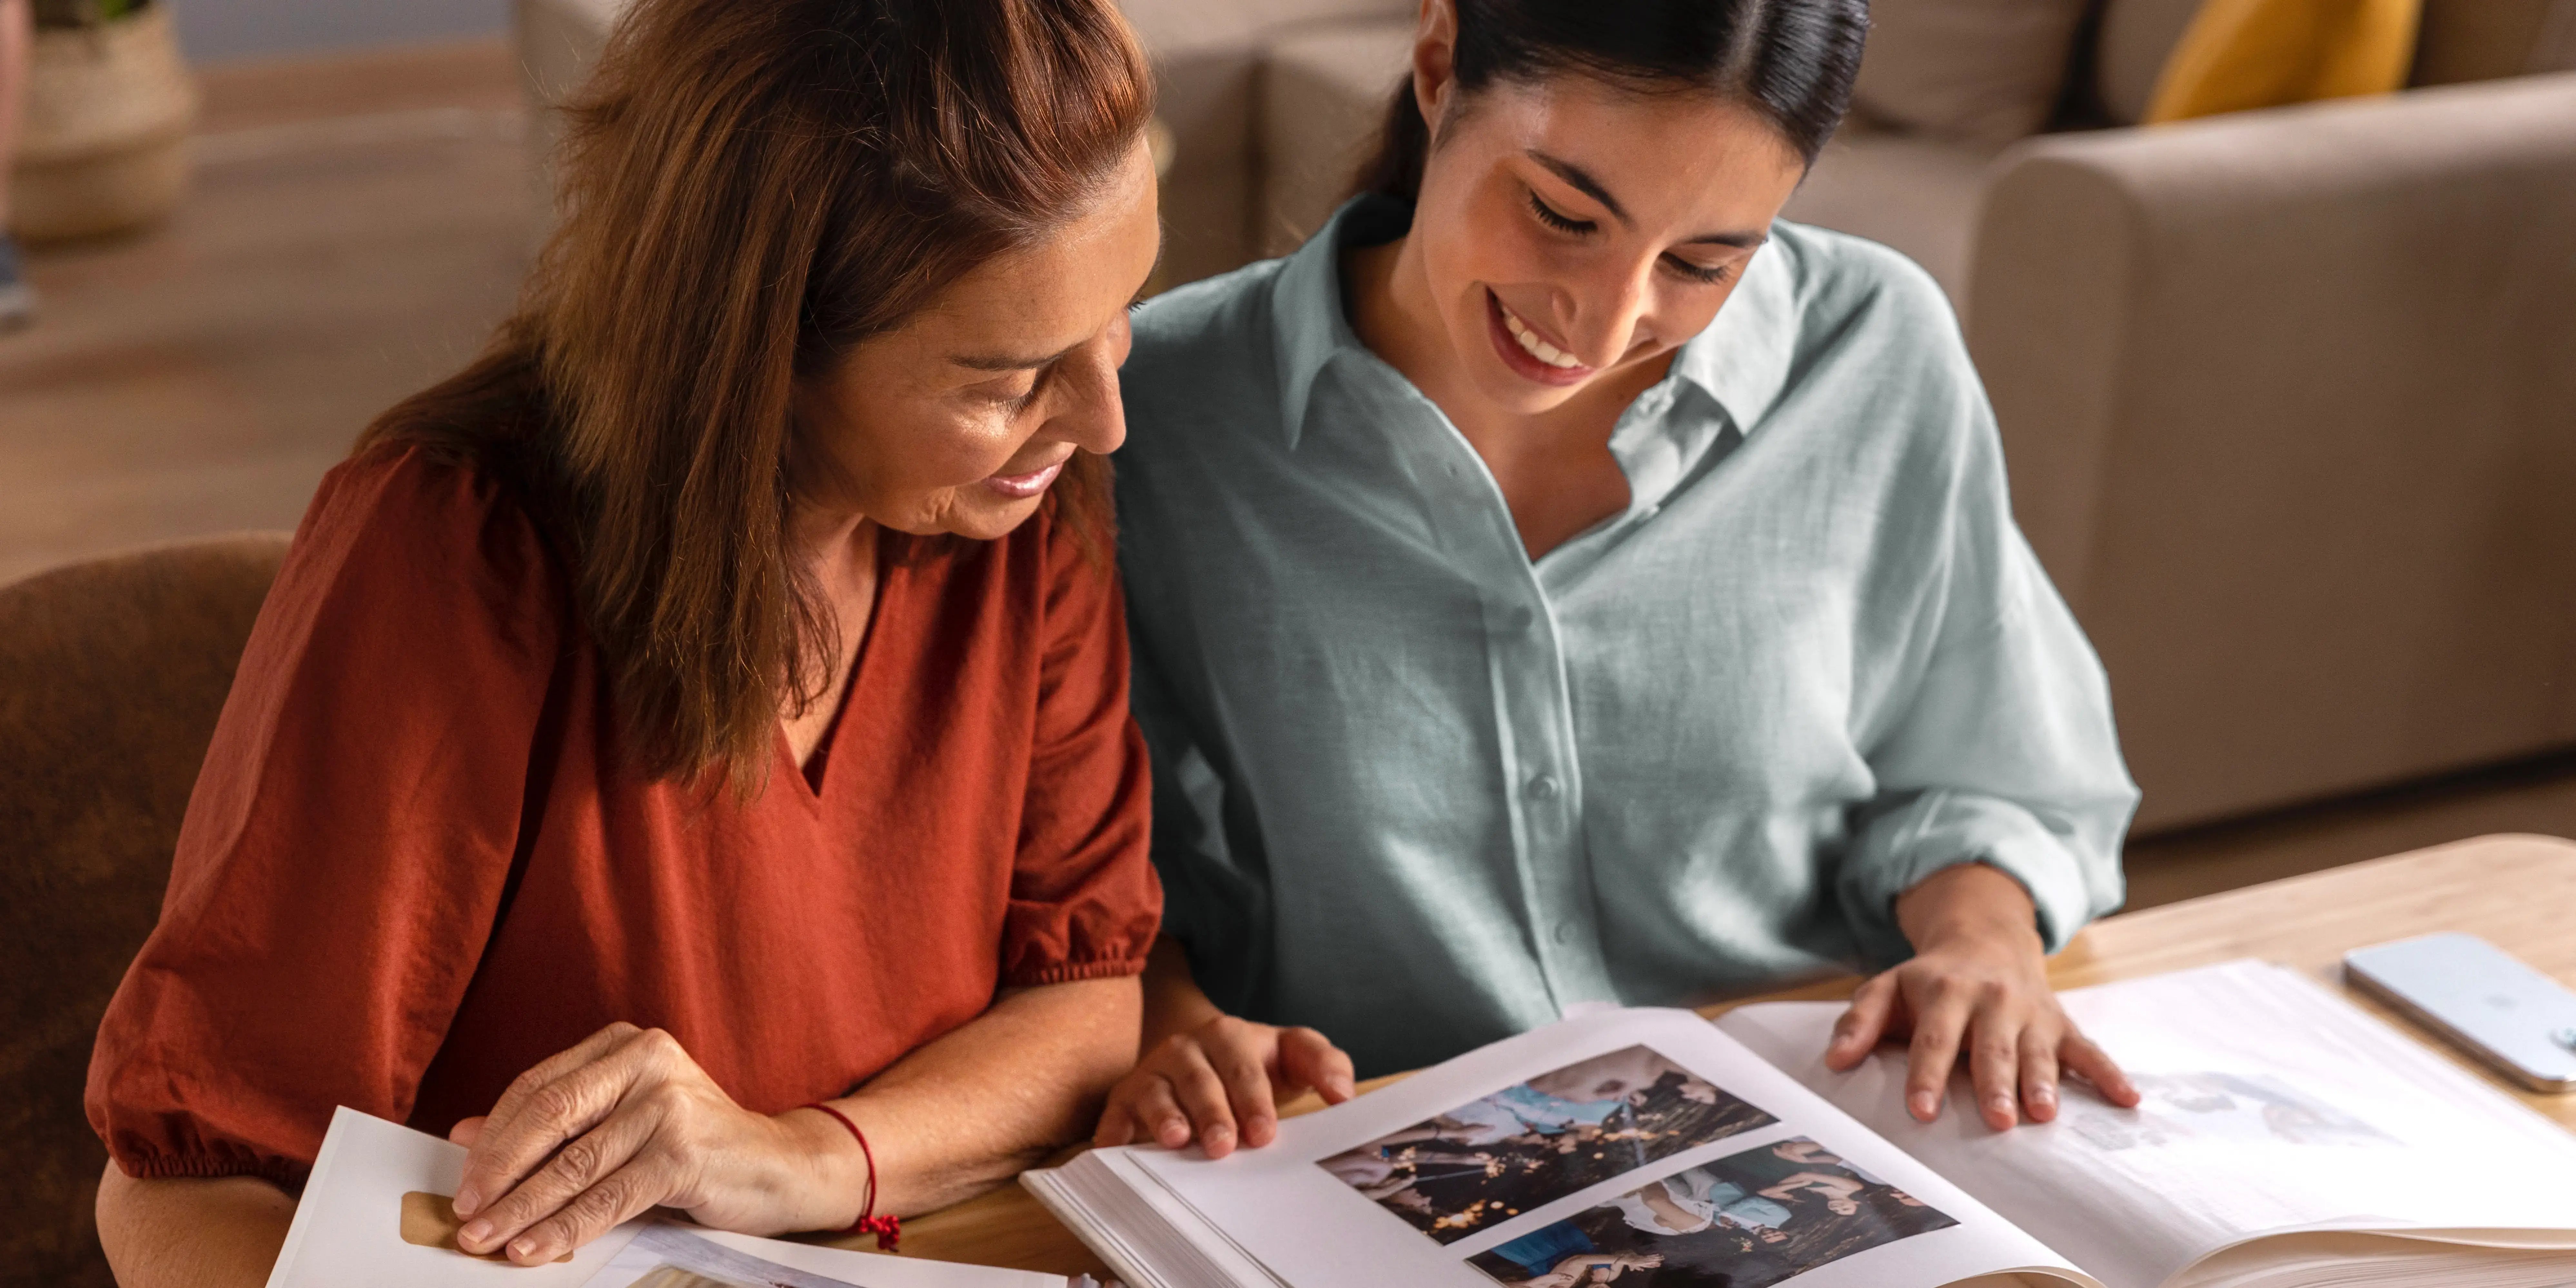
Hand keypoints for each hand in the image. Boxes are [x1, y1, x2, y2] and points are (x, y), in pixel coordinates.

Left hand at [448, 1023, 856, 1263]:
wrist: (777, 1165)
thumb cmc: (693, 1143)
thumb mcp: (621, 1119)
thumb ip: (554, 1122)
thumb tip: (464, 1134)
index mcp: (626, 1044)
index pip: (539, 1087)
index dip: (494, 1137)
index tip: (464, 1180)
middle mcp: (647, 1061)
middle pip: (550, 1118)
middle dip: (498, 1172)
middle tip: (466, 1212)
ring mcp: (668, 1104)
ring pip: (574, 1164)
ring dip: (521, 1209)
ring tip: (486, 1239)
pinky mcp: (682, 1152)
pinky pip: (608, 1197)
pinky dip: (564, 1228)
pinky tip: (536, 1247)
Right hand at [1093, 1016, 1355, 1157]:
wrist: (1205, 1050)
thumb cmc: (1257, 1063)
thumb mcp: (1294, 1054)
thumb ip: (1326, 1064)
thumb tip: (1344, 1094)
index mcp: (1230, 1036)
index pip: (1244, 1068)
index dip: (1254, 1100)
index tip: (1265, 1134)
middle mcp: (1187, 1048)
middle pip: (1200, 1080)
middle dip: (1213, 1113)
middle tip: (1225, 1146)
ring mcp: (1154, 1070)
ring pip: (1157, 1091)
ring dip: (1166, 1116)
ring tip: (1178, 1141)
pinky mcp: (1127, 1094)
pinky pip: (1116, 1109)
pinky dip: (1113, 1128)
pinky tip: (1114, 1148)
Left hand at [1824, 863, 2139, 1129]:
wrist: (1985, 940)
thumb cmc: (1927, 981)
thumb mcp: (1885, 987)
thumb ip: (1858, 1021)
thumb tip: (1833, 1061)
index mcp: (1944, 992)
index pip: (1933, 1040)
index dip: (1926, 1076)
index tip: (1922, 1111)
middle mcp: (1991, 1000)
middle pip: (1990, 1048)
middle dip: (1993, 1084)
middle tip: (1995, 1120)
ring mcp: (2031, 1012)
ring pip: (2038, 1051)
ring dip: (2042, 1082)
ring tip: (2043, 1114)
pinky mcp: (2061, 1024)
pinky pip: (2089, 1051)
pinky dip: (2109, 1074)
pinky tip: (2128, 1100)